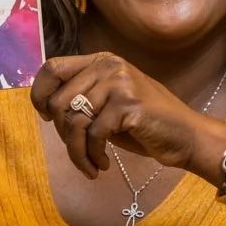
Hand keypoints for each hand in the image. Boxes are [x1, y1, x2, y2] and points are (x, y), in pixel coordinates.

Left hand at [30, 53, 203, 179]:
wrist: (185, 136)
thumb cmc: (143, 124)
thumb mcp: (108, 104)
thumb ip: (82, 97)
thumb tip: (45, 106)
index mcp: (101, 61)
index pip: (52, 67)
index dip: (40, 94)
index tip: (48, 118)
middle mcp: (109, 65)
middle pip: (59, 100)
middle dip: (64, 134)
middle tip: (79, 151)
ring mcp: (119, 83)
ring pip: (75, 121)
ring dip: (77, 152)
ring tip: (89, 164)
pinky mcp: (128, 104)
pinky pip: (94, 135)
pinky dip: (93, 156)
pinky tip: (102, 165)